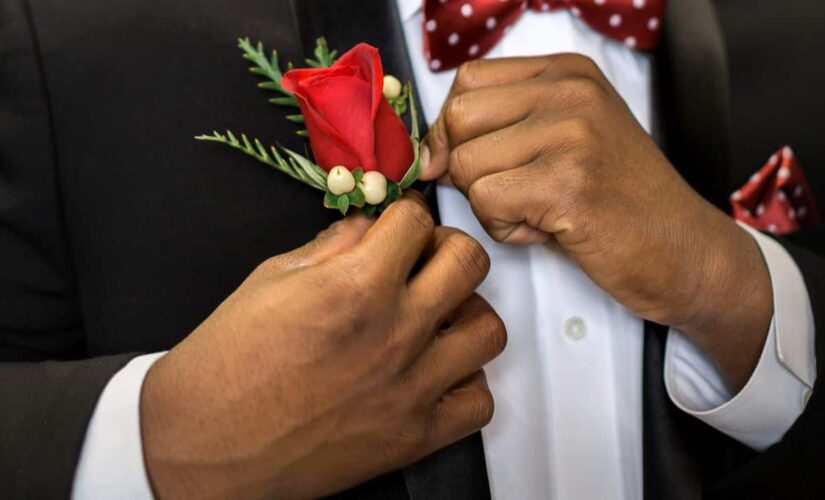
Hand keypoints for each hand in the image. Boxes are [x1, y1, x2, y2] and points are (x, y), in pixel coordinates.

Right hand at [140, 194, 504, 498]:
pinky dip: (465, 382)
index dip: (406, 215)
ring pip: (488, 329)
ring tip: (438, 317)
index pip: (416, 221)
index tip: (401, 225)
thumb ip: (332, 247)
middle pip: (468, 262)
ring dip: (466, 313)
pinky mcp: (414, 437)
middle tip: (426, 259)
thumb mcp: (270, 279)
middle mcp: (393, 333)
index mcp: (354, 286)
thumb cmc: (225, 365)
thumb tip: (368, 227)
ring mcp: (410, 388)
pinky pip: (479, 401)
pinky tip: (437, 373)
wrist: (203, 444)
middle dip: (447, 248)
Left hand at [421, 55, 771, 389]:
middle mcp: (571, 92)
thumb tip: (426, 153)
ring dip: (489, 203)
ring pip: (467, 164)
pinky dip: (504, 229)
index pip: (467, 81)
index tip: (475, 164)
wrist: (687, 253)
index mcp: (568, 73)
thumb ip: (502, 130)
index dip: (455, 130)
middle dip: (468, 168)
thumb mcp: (564, 144)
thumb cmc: (619, 204)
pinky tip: (546, 229)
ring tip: (538, 212)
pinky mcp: (569, 184)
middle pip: (458, 118)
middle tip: (513, 194)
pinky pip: (487, 201)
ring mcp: (573, 134)